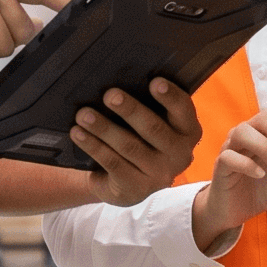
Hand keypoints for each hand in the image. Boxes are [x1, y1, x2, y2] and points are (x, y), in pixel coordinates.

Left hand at [69, 81, 202, 206]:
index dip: (171, 97)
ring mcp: (159, 175)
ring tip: (83, 114)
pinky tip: (78, 133)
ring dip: (104, 128)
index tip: (154, 82)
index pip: (184, 111)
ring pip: (129, 146)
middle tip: (109, 95)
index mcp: (188, 132)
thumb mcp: (150, 123)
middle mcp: (180, 155)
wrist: (125, 181)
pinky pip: (113, 163)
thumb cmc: (139, 138)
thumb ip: (148, 105)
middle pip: (154, 128)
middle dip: (130, 110)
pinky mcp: (136, 188)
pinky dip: (93, 146)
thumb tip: (121, 78)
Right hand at [192, 112, 266, 253]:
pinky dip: (247, 164)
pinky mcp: (221, 164)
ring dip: (265, 147)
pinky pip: (229, 156)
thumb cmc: (264, 188)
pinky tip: (260, 175)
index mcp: (266, 133)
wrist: (236, 209)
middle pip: (263, 117)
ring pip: (243, 132)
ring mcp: (232, 147)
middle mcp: (248, 134)